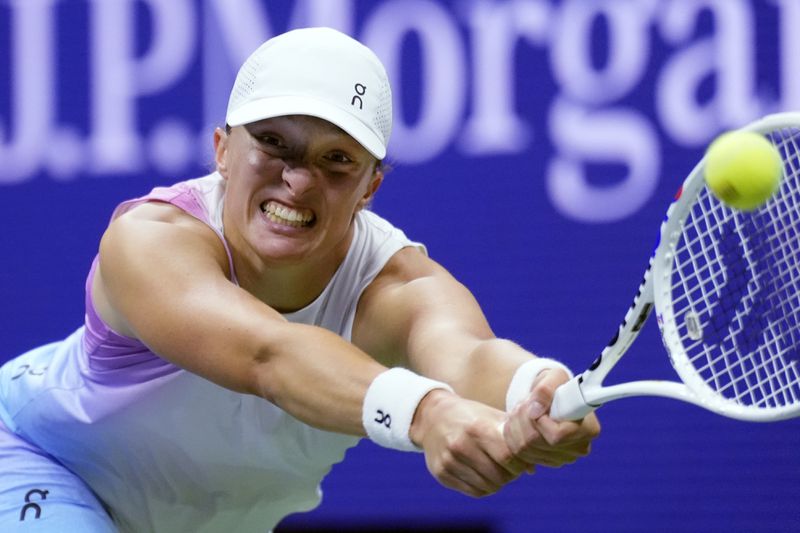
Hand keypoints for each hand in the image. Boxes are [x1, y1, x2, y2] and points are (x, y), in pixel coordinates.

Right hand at [409, 390, 532, 496]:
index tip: (521, 461)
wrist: (432, 416)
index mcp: (477, 428)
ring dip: (498, 482)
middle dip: (510, 475)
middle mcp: (461, 445)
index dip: (519, 463)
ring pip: (488, 487)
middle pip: (499, 475)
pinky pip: (473, 491)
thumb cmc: (470, 416)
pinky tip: (483, 474)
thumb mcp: (492, 417)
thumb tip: (532, 469)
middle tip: (510, 468)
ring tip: (497, 470)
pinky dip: (484, 487)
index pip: (508, 457)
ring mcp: (449, 460)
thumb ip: (514, 438)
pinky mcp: (441, 473)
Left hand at [502, 368, 600, 469]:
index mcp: (588, 429)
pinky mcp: (546, 461)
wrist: (550, 398)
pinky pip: (519, 455)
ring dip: (514, 427)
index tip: (535, 406)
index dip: (540, 421)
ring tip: (518, 411)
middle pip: (537, 444)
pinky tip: (516, 423)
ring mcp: (562, 458)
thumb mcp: (554, 377)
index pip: (557, 436)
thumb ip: (546, 389)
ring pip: (525, 450)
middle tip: (521, 404)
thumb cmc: (557, 385)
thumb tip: (535, 410)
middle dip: (522, 421)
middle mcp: (579, 448)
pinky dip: (512, 437)